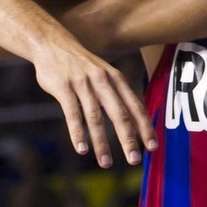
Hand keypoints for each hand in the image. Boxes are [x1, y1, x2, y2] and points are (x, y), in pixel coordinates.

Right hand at [33, 43, 155, 168]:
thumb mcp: (104, 74)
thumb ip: (117, 95)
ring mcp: (83, 84)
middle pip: (119, 114)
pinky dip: (78, 133)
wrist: (52, 44)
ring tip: (106, 162)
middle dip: (128, 139)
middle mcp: (103, 81)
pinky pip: (73, 114)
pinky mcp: (64, 88)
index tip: (153, 147)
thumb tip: (134, 122)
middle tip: (134, 160)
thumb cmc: (81, 65)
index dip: (145, 127)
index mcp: (116, 79)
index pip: (135, 106)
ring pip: (96, 118)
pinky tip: (81, 149)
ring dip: (102, 143)